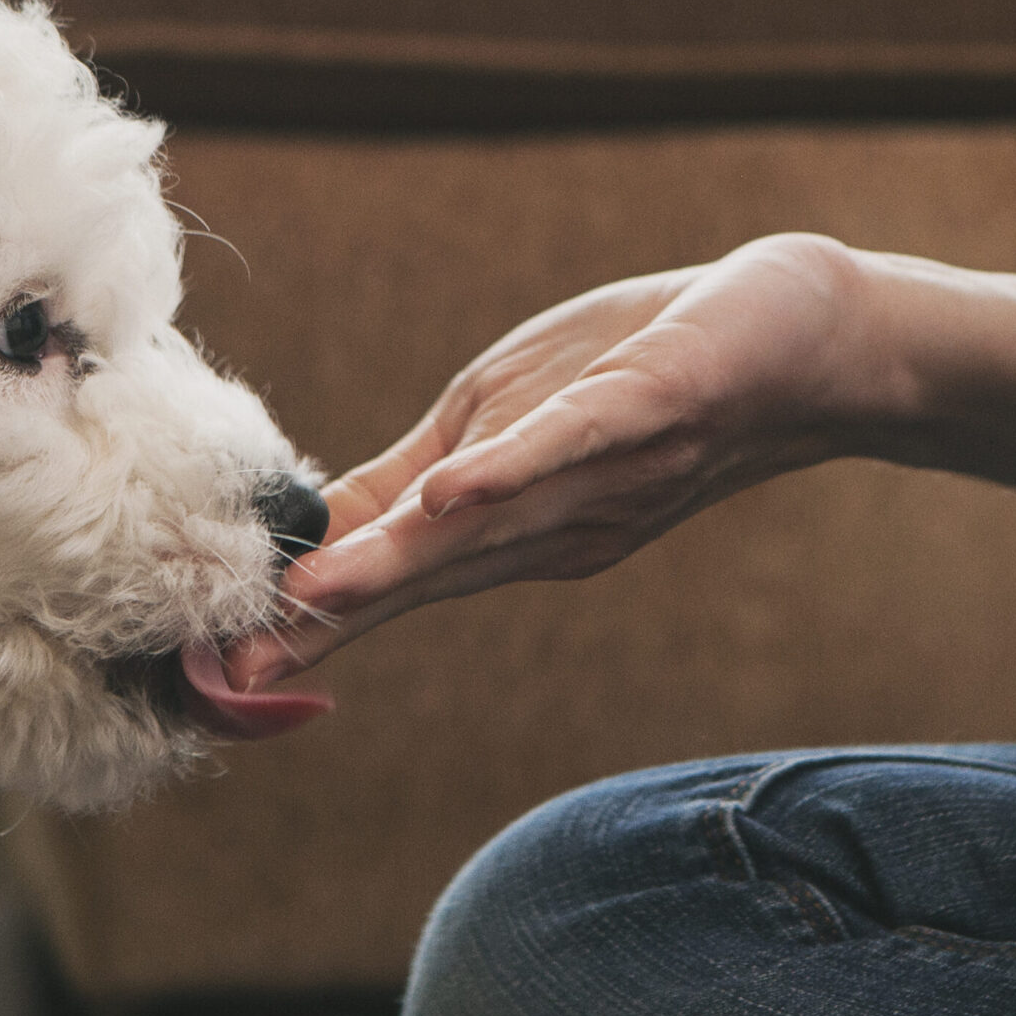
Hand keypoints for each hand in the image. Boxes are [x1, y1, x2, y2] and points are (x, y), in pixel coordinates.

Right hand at [232, 234, 878, 686]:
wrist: (809, 338)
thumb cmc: (646, 370)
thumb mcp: (506, 420)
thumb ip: (418, 484)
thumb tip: (311, 537)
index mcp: (506, 527)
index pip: (385, 578)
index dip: (300, 623)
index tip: (207, 676)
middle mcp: (549, 525)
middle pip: (424, 578)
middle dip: (329, 625)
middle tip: (232, 678)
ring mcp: (601, 471)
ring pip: (483, 527)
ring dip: (397, 564)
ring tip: (311, 600)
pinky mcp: (649, 405)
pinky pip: (574, 443)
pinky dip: (512, 469)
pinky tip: (448, 493)